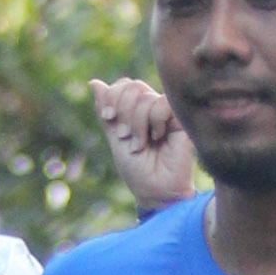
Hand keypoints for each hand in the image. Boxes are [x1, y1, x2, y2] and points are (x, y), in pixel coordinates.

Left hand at [90, 78, 196, 213]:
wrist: (156, 191)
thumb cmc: (138, 170)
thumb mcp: (115, 138)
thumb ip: (106, 111)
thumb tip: (94, 83)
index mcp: (137, 110)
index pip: (124, 84)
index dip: (113, 96)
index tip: (108, 117)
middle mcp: (153, 108)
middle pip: (133, 86)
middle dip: (123, 111)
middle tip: (124, 135)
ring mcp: (168, 112)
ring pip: (145, 97)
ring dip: (136, 124)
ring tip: (141, 144)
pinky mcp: (182, 118)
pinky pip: (161, 104)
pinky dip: (153, 121)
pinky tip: (158, 137)